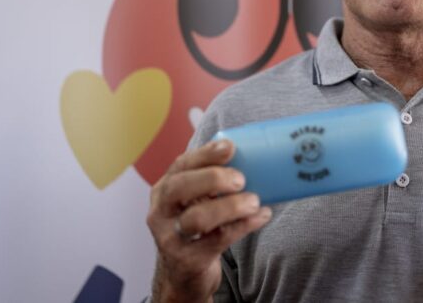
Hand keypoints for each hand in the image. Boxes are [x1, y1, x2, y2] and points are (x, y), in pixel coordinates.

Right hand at [147, 139, 272, 302]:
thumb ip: (212, 181)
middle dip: (212, 178)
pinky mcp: (188, 260)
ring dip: (230, 206)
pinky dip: (243, 226)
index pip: (180, 165)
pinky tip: (261, 216)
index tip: (229, 147)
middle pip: (178, 188)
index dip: (205, 154)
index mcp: (164, 190)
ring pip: (196, 218)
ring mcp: (171, 237)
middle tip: (241, 179)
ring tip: (254, 201)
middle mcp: (161, 212)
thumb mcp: (195, 201)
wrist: (183, 274)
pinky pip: (217, 240)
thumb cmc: (197, 228)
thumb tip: (254, 156)